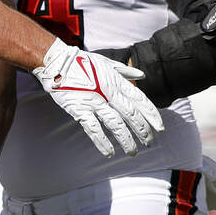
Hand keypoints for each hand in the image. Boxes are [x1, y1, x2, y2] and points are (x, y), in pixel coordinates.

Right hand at [32, 39, 163, 156]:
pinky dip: (102, 142)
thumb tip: (141, 74)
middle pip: (131, 114)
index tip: (160, 128)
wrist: (55, 62)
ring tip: (132, 151)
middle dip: (142, 130)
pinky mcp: (78, 109)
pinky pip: (93, 129)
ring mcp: (93, 101)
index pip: (139, 100)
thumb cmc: (80, 62)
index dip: (152, 115)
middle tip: (149, 142)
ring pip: (115, 124)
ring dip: (126, 140)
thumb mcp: (105, 62)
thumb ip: (124, 71)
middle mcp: (107, 91)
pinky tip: (109, 152)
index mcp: (115, 80)